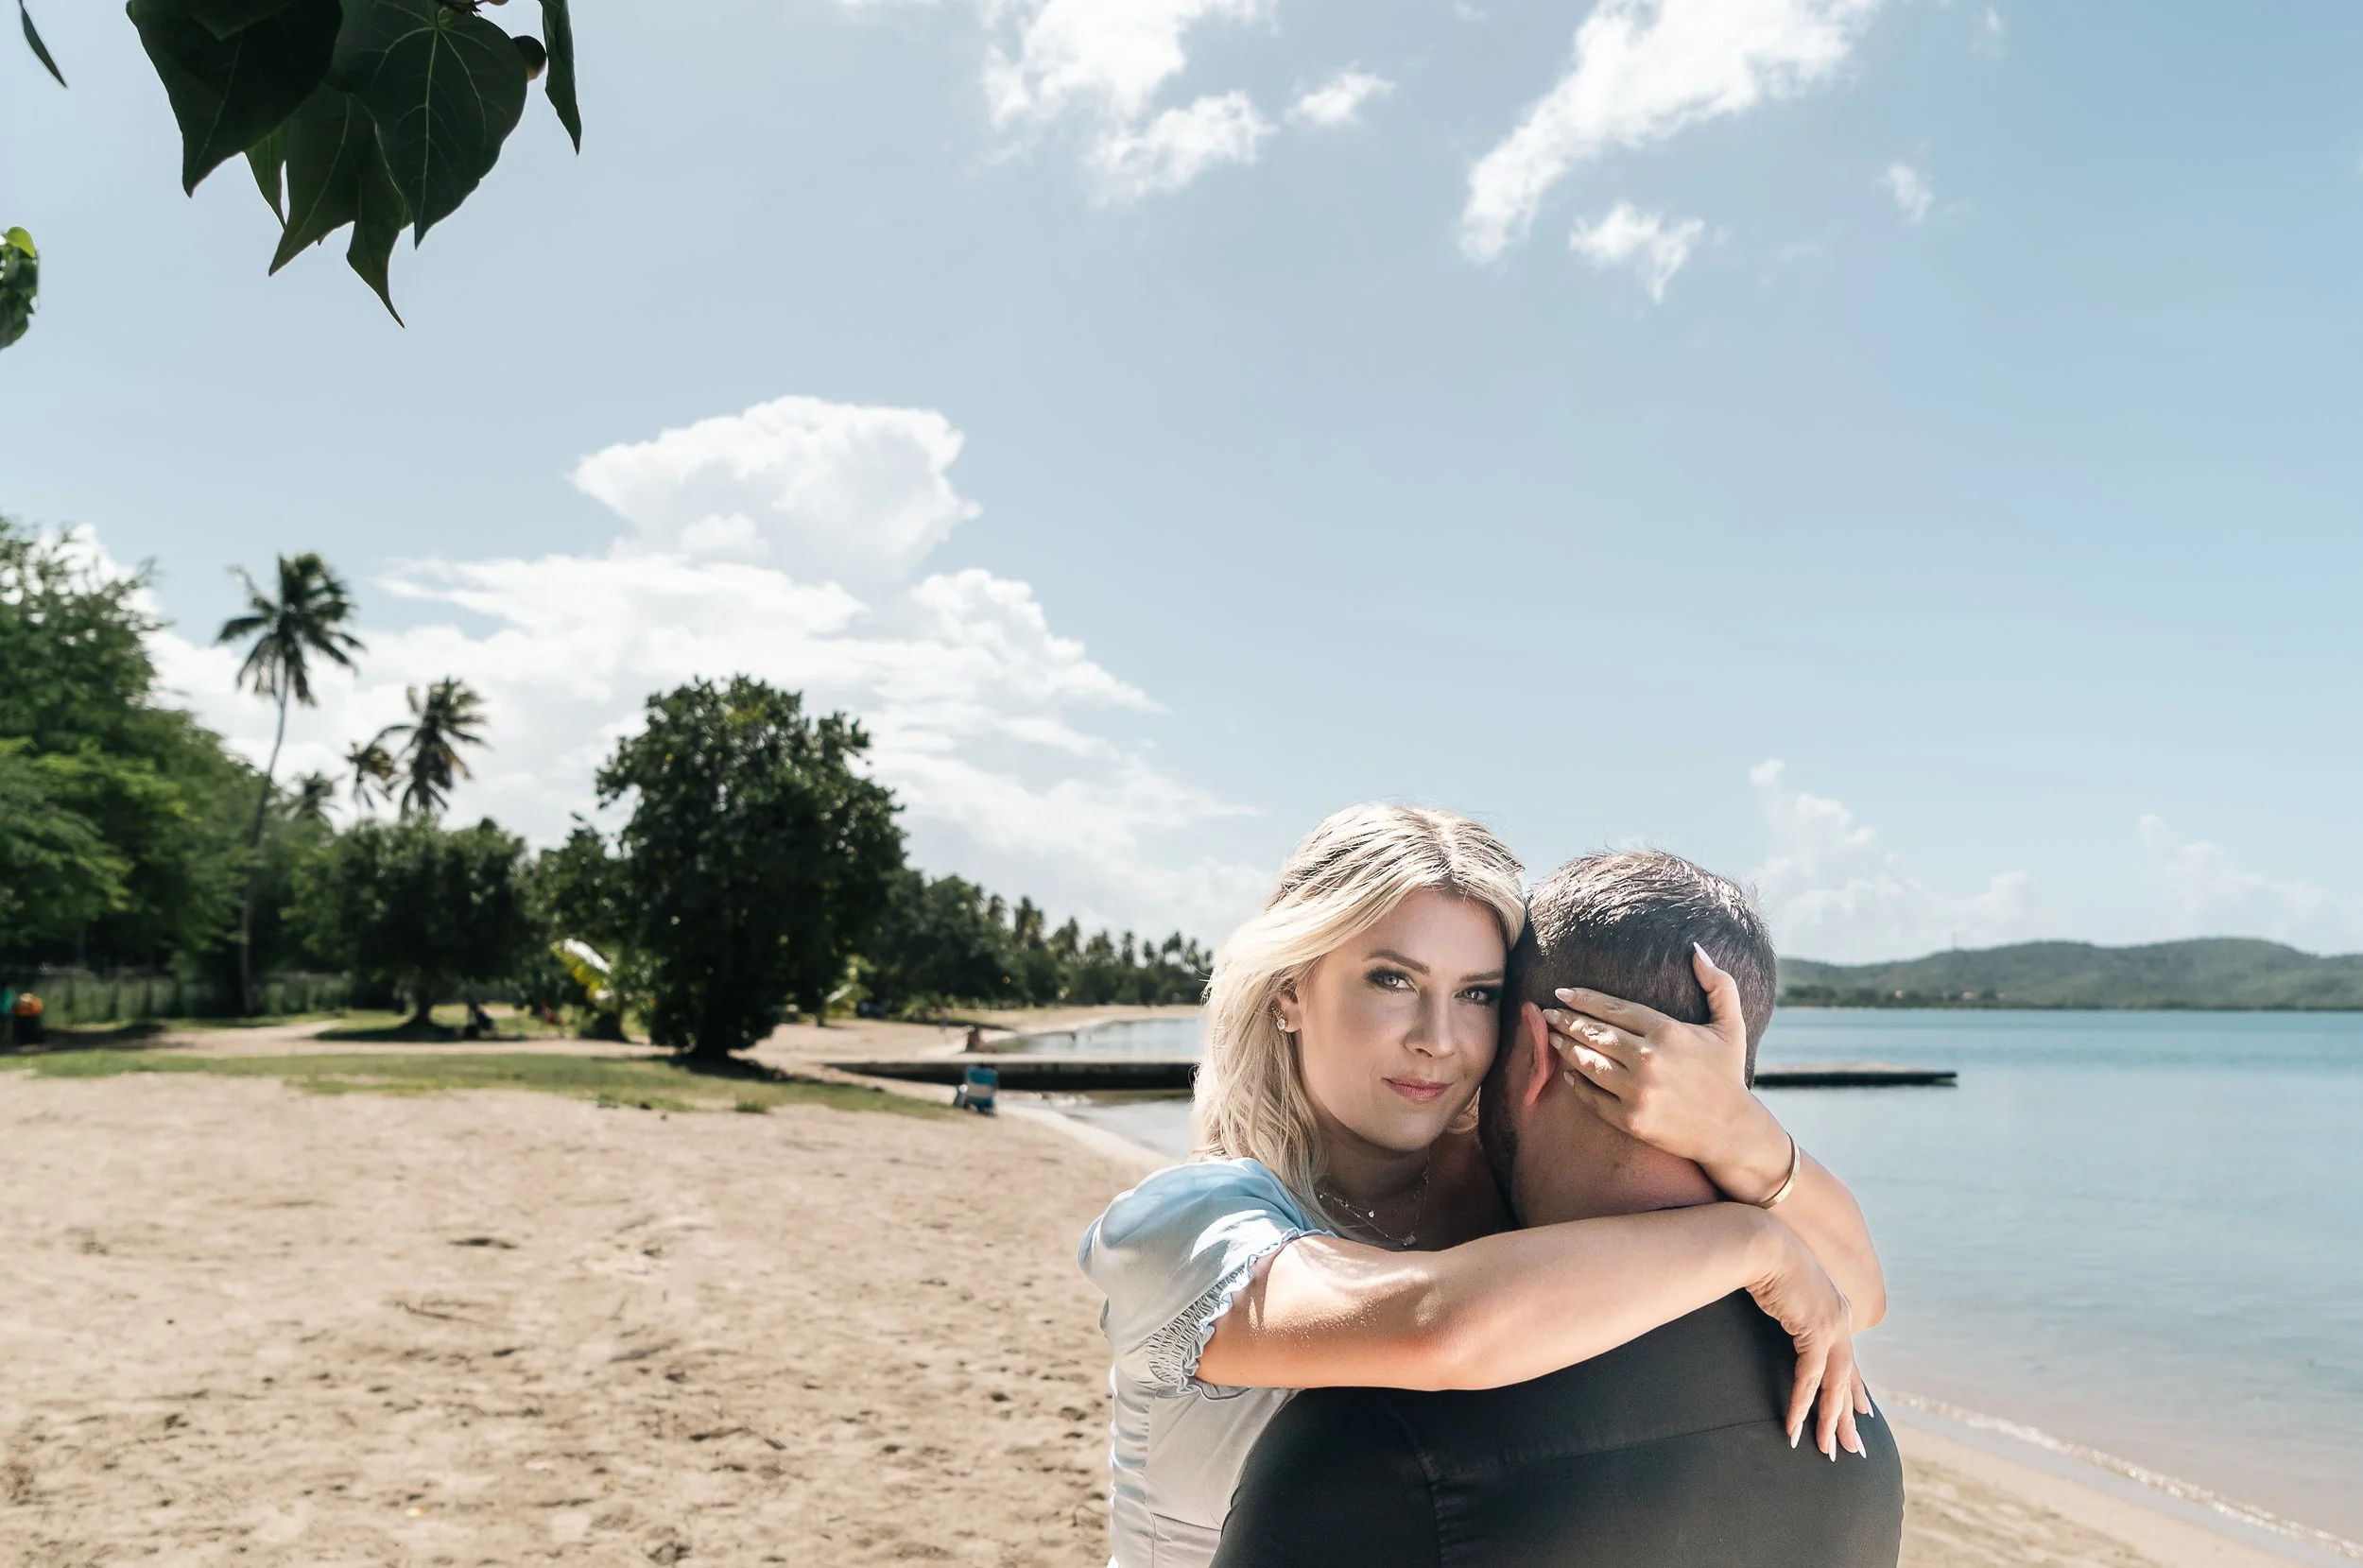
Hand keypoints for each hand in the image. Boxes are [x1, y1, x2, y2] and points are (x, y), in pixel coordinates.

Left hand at [1545, 946, 1784, 1187]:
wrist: (1732, 1131)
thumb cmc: (1728, 1074)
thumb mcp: (1731, 1026)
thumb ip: (1719, 984)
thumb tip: (1697, 949)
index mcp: (1667, 1031)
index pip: (1613, 1008)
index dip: (1584, 999)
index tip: (1563, 992)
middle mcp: (1648, 1059)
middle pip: (1594, 1033)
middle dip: (1566, 1020)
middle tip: (1547, 1012)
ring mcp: (1637, 1091)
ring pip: (1588, 1063)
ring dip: (1566, 1048)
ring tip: (1553, 1037)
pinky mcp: (1630, 1119)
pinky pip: (1592, 1097)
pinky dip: (1577, 1083)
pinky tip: (1568, 1073)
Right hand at [1747, 1219, 1871, 1459]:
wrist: (1759, 1239)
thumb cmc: (1761, 1256)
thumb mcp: (1781, 1287)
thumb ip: (1788, 1305)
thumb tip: (1777, 1311)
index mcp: (1835, 1308)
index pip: (1846, 1359)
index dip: (1854, 1388)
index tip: (1862, 1412)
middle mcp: (1841, 1318)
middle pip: (1847, 1378)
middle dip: (1847, 1417)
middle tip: (1853, 1448)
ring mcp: (1833, 1324)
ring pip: (1834, 1384)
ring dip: (1827, 1421)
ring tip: (1826, 1450)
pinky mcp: (1817, 1329)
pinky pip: (1810, 1377)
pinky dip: (1801, 1404)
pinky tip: (1794, 1426)